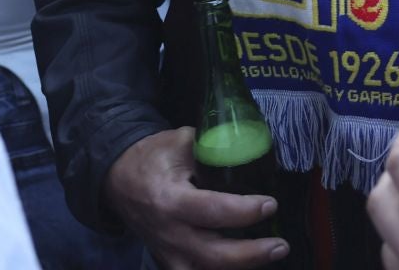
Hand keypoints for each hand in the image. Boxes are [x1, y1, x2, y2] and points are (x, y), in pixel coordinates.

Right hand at [104, 128, 288, 268]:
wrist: (117, 180)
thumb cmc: (153, 157)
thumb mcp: (181, 141)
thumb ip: (214, 147)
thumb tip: (250, 148)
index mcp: (170, 199)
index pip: (212, 211)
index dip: (244, 212)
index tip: (271, 205)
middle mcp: (169, 233)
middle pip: (213, 255)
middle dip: (251, 254)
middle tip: (280, 245)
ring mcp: (167, 252)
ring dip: (241, 268)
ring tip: (271, 255)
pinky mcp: (168, 262)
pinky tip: (245, 264)